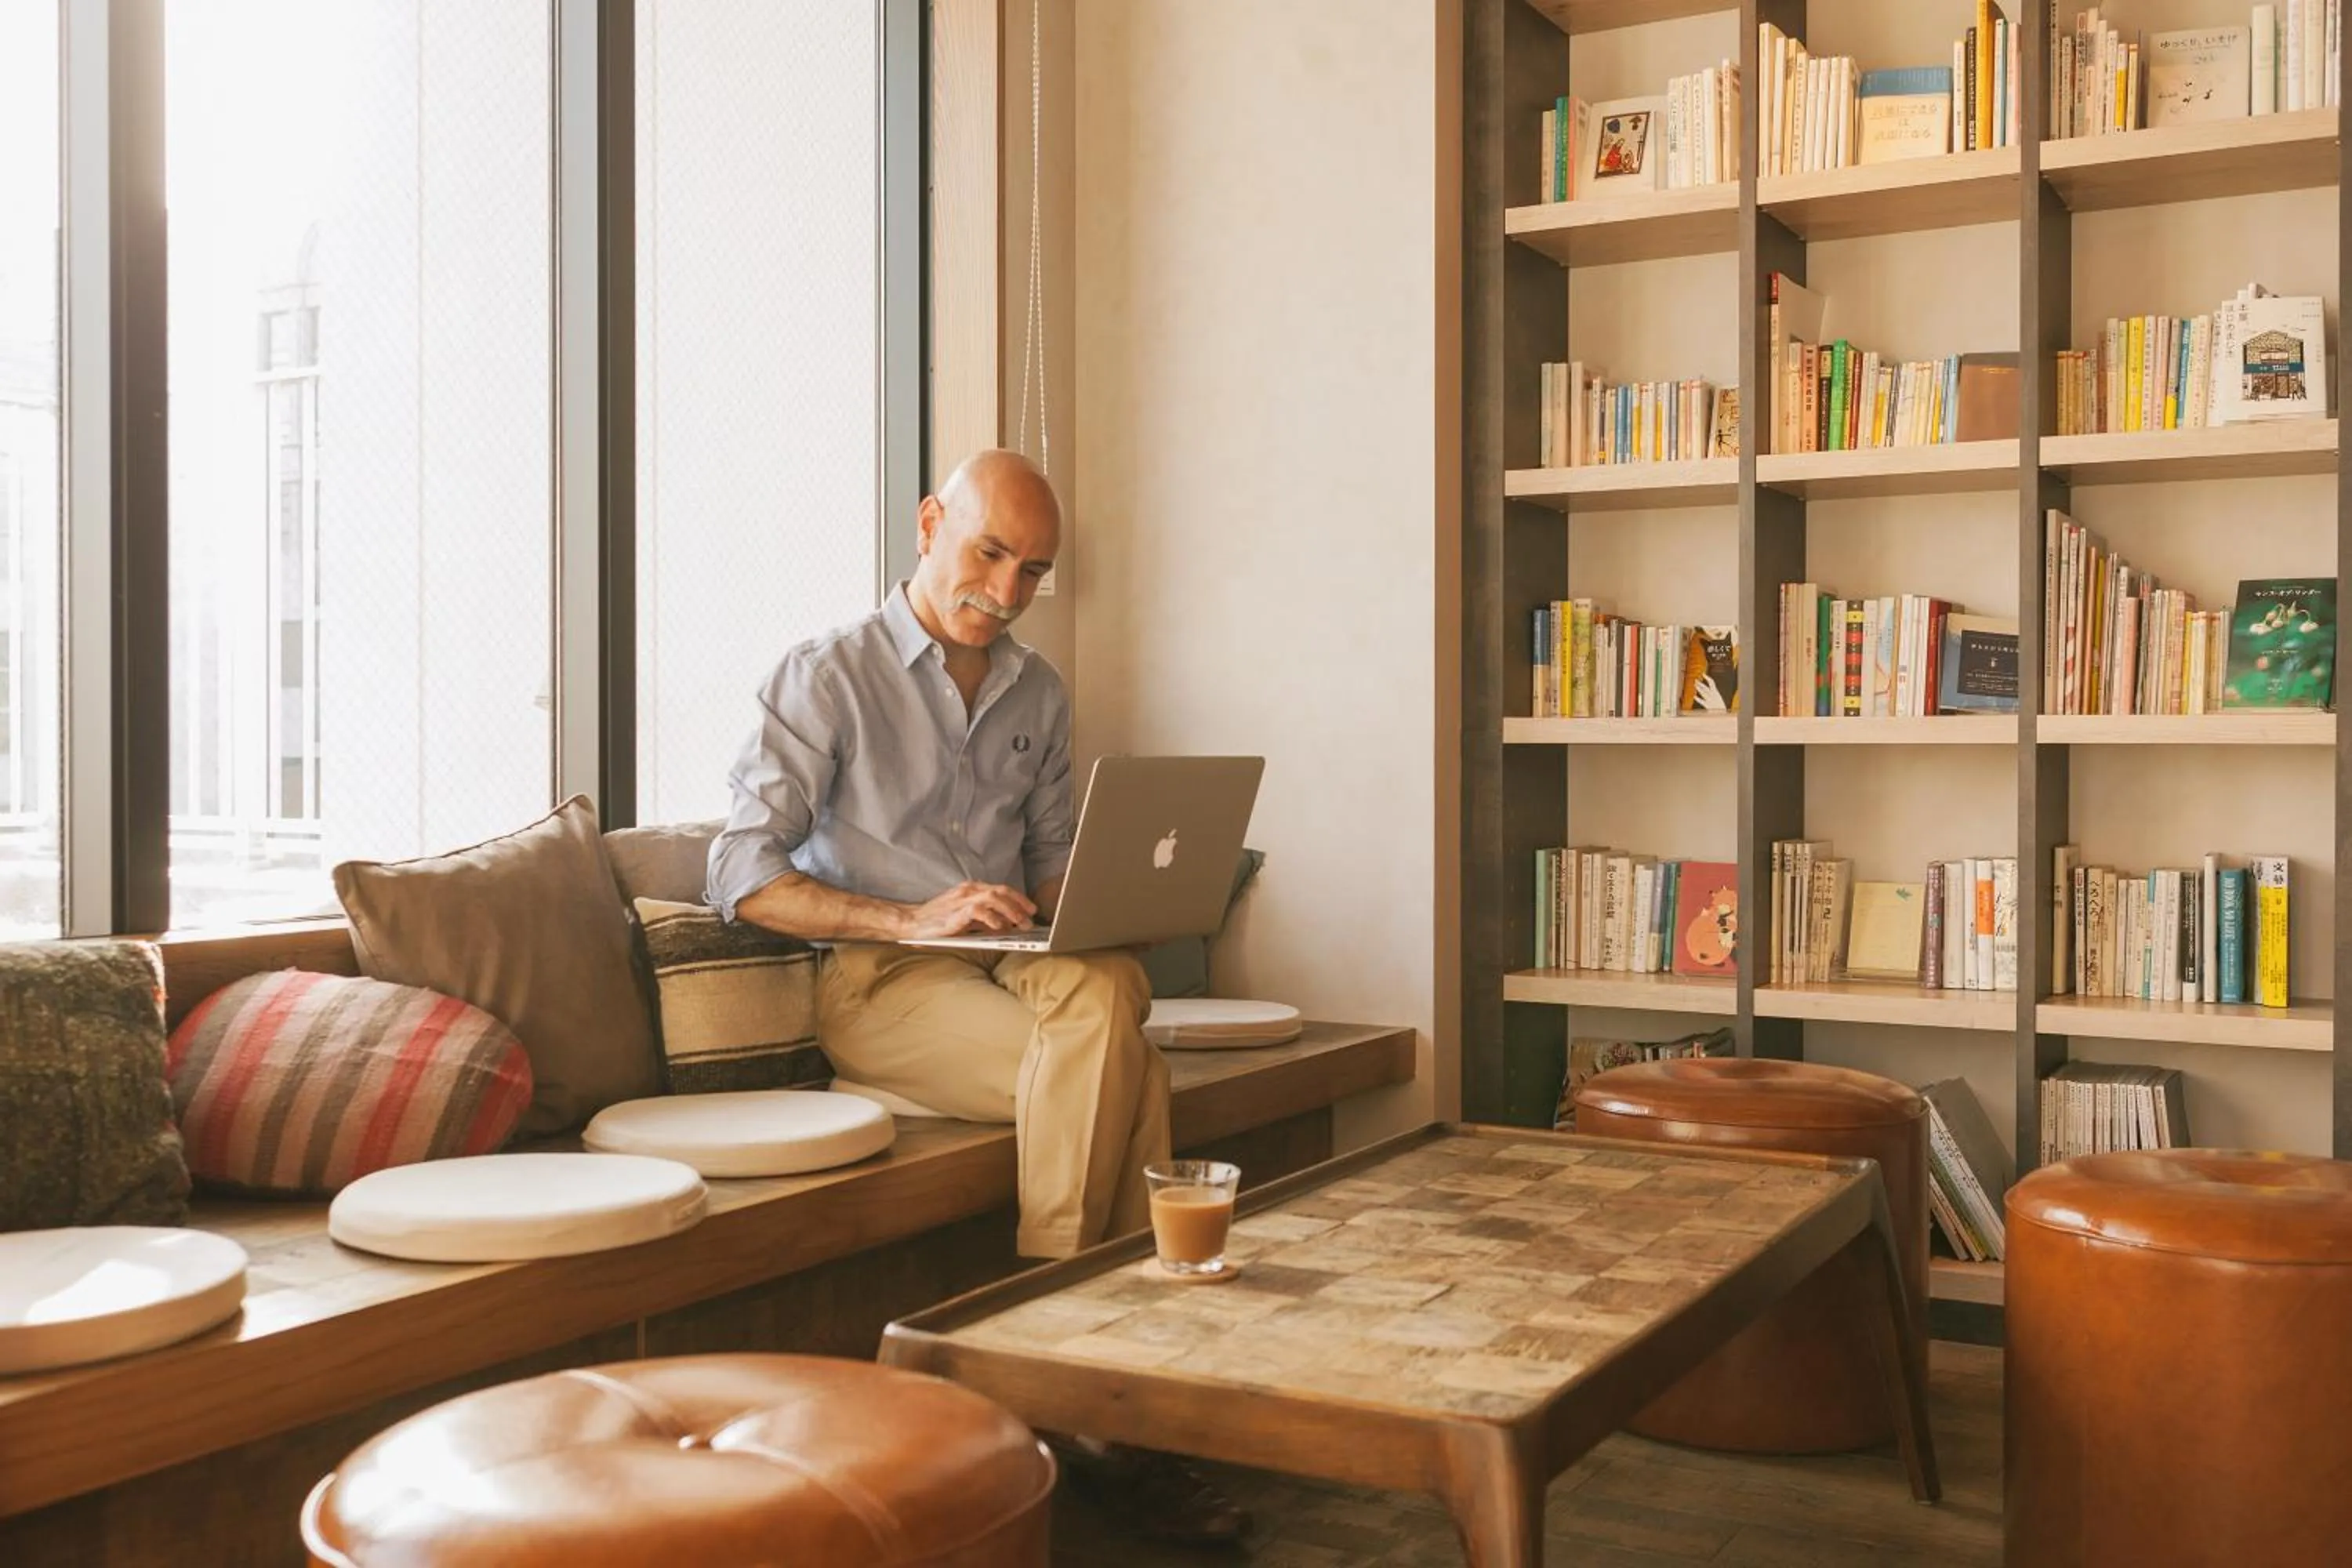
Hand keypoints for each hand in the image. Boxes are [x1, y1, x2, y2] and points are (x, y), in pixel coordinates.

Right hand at [898, 881, 1037, 939]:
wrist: (911, 923)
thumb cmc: (937, 921)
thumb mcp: (965, 918)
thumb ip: (983, 919)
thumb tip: (1005, 925)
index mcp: (971, 889)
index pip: (1000, 889)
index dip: (1018, 898)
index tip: (1031, 909)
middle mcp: (968, 891)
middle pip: (1001, 891)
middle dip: (1019, 903)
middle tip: (1031, 917)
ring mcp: (961, 900)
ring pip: (993, 898)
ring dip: (1011, 910)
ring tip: (1021, 923)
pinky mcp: (955, 912)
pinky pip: (978, 911)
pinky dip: (992, 918)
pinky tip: (1000, 927)